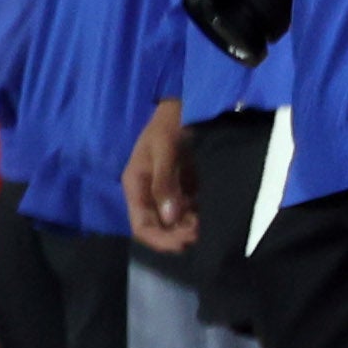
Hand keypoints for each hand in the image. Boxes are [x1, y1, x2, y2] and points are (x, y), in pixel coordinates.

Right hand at [124, 100, 199, 254]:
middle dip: (178, 235)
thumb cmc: (169, 123)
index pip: (141, 225)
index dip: (160, 239)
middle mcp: (149, 193)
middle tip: (202, 234)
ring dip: (190, 228)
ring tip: (209, 223)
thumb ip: (164, 182)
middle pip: (158, 227)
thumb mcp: (164, 149)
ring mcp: (166, 190)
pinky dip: (199, 216)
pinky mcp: (183, 186)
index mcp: (136, 185)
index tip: (184, 242)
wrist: (185, 105)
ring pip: (175, 222)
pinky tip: (211, 214)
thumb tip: (170, 217)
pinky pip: (189, 210)